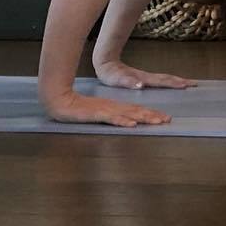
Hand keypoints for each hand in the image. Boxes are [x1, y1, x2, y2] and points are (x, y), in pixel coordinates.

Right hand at [44, 88, 173, 127]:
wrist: (58, 101)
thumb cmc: (77, 108)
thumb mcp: (98, 113)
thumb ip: (111, 116)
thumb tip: (127, 122)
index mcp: (114, 106)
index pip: (137, 110)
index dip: (151, 113)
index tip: (165, 118)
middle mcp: (113, 107)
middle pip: (136, 111)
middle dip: (153, 116)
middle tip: (168, 120)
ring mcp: (105, 110)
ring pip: (128, 114)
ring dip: (143, 118)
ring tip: (156, 121)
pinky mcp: (95, 114)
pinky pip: (111, 118)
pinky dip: (122, 121)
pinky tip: (131, 124)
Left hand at [93, 61, 196, 91]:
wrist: (105, 62)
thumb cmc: (110, 73)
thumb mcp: (117, 79)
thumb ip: (129, 82)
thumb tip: (141, 84)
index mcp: (143, 78)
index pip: (162, 81)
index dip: (174, 83)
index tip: (186, 85)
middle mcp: (147, 77)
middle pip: (167, 78)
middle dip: (181, 81)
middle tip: (194, 84)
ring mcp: (146, 76)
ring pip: (165, 78)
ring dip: (177, 80)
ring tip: (188, 83)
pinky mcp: (143, 78)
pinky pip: (160, 80)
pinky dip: (169, 81)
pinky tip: (172, 83)